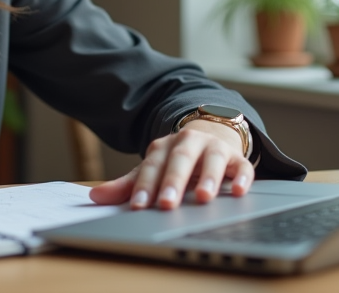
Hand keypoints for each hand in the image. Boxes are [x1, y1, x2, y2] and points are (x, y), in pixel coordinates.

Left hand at [89, 119, 253, 209]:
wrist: (211, 132)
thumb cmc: (178, 160)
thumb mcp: (153, 169)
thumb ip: (127, 184)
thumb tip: (95, 197)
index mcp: (163, 147)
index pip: (151, 166)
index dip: (144, 186)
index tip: (137, 206)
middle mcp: (189, 143)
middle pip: (180, 160)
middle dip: (172, 182)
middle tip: (166, 203)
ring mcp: (214, 148)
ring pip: (212, 159)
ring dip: (208, 178)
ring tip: (202, 198)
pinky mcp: (237, 157)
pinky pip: (242, 166)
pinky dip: (243, 178)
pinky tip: (239, 192)